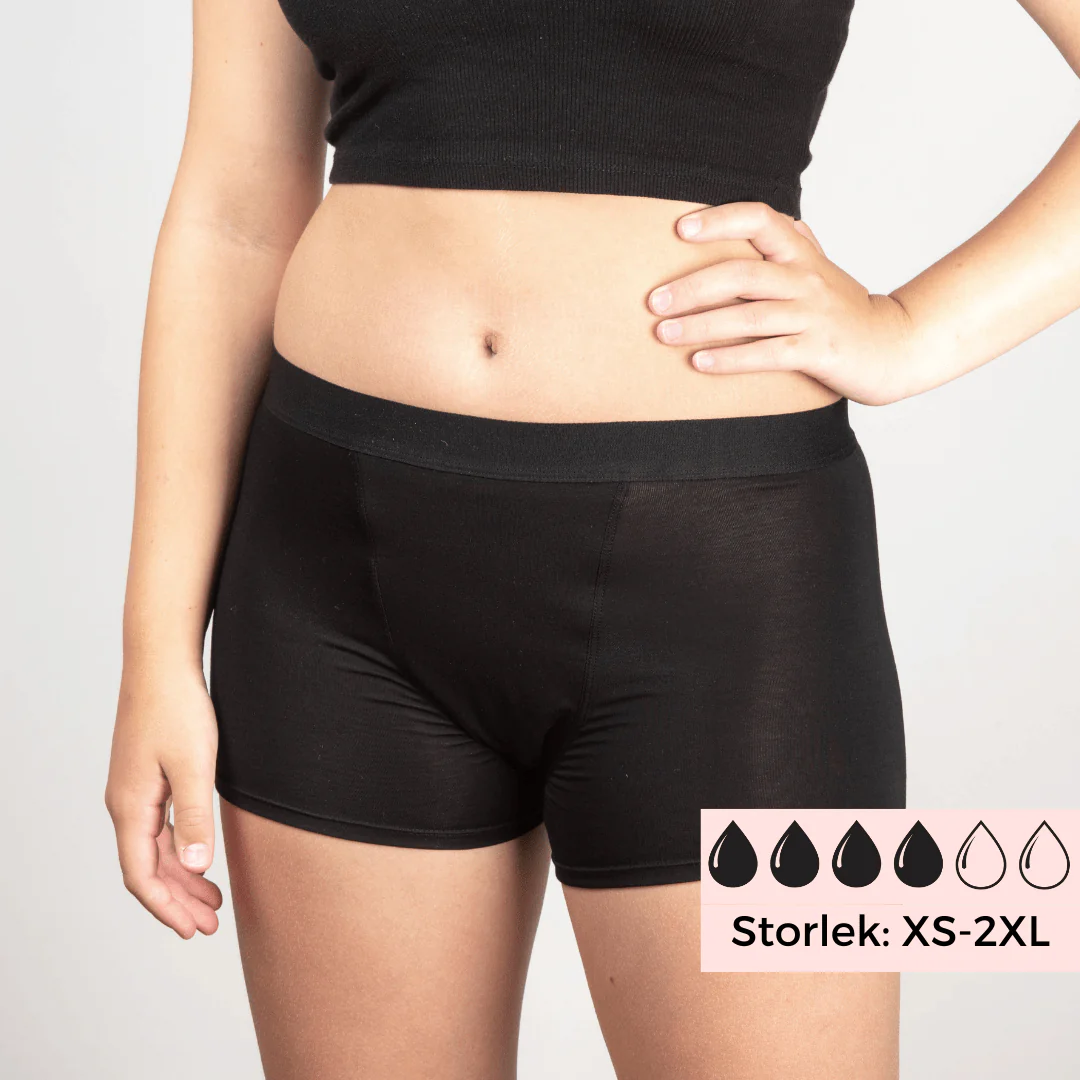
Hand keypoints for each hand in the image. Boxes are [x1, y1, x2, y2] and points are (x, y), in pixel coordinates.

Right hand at [105, 661, 222, 938]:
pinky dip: (179, 850)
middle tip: (209, 925)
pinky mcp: (147, 776)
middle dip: (177, 901)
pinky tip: (199, 858)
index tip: (192, 930)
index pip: (141, 875)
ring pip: (153, 849)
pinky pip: (159, 828)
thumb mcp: (194, 766)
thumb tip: (194, 869)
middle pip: (147, 868)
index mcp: (131, 806)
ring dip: (181, 878)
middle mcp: (125, 803)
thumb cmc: (177, 708)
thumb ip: (195, 818)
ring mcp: (134, 790)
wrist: (162, 663)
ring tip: (212, 901)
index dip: (166, 907)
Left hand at [648, 201, 923, 405]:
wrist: (896, 346)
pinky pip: (766, 354)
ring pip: (749, 317)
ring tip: (664, 333)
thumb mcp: (824, 271)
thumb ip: (801, 246)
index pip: (760, 220)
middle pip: (742, 274)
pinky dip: (730, 359)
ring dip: (700, 326)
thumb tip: (787, 220)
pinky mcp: (817, 352)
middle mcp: (806, 279)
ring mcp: (813, 315)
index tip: (681, 229)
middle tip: (654, 302)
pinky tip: (699, 363)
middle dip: (692, 287)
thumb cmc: (849, 310)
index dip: (721, 220)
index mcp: (802, 254)